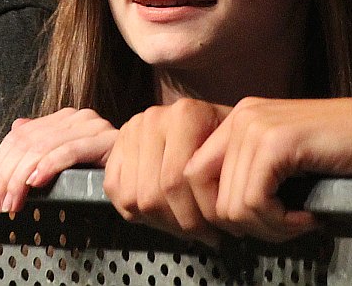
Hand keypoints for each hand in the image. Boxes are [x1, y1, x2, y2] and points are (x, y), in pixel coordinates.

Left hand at [0, 108, 117, 215]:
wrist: (147, 170)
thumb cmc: (107, 171)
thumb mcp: (71, 158)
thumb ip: (44, 142)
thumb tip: (16, 127)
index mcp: (65, 119)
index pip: (21, 135)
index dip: (0, 161)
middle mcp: (76, 117)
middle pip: (27, 141)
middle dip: (7, 175)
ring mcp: (91, 126)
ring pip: (43, 147)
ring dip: (21, 178)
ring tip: (13, 202)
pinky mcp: (105, 140)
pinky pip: (69, 151)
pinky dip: (48, 166)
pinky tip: (35, 183)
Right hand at [103, 99, 228, 244]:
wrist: (205, 120)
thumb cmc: (224, 142)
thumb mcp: (236, 150)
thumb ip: (230, 175)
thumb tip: (226, 215)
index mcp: (185, 115)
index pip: (179, 180)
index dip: (199, 217)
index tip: (220, 232)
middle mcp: (153, 118)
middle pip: (154, 193)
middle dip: (180, 224)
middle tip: (202, 235)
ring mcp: (131, 131)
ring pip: (134, 198)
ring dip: (160, 222)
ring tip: (183, 226)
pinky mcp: (117, 145)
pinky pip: (114, 189)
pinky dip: (134, 212)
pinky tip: (160, 215)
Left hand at [185, 97, 351, 242]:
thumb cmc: (350, 155)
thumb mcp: (287, 163)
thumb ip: (252, 176)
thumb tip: (219, 219)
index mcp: (238, 120)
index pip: (190, 174)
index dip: (210, 212)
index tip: (246, 231)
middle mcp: (241, 117)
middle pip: (200, 192)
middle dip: (239, 225)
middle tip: (281, 230)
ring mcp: (255, 126)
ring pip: (229, 205)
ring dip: (266, 228)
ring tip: (300, 222)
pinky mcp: (275, 142)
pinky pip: (252, 203)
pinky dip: (280, 223)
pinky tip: (308, 217)